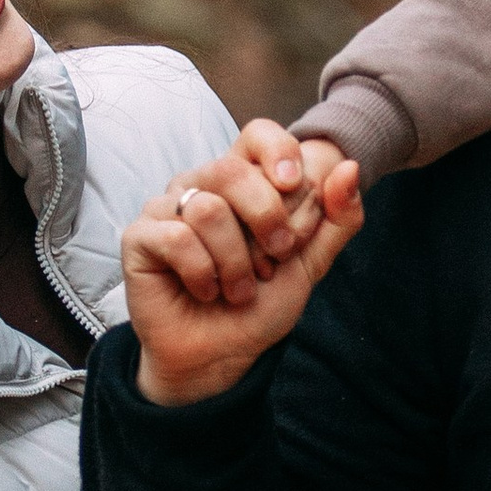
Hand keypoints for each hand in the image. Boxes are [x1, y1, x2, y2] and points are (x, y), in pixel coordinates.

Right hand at [121, 123, 364, 404]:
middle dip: (265, 219)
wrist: (222, 356)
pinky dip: (203, 274)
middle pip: (232, 170)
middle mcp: (200, 186)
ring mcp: (166, 208)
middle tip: (272, 260)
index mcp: (241, 181)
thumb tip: (351, 166)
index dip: (279, 152)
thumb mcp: (310, 263)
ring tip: (237, 290)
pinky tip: (204, 291)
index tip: (292, 184)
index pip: (257, 134)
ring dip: (236, 262)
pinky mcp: (139, 237)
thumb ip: (336, 219)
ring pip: (208, 208)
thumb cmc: (259, 306)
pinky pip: (177, 238)